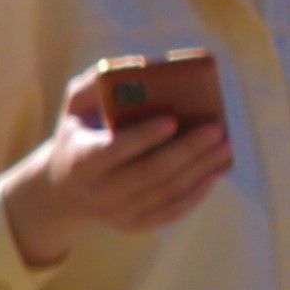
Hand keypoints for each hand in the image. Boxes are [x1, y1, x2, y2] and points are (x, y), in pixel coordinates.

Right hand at [0, 72, 235, 268]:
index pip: (111, 150)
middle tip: (215, 129)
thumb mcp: (75, 107)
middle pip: (148, 173)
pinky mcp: (133, 225)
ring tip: (224, 145)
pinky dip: (196, 194)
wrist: (65, 190)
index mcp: (79, 159)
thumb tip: (135, 65)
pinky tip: (214, 173)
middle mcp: (97, 192)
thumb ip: (96, 82)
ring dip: (199, 169)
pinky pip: (170, 212)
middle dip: (186, 151)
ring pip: (165, 192)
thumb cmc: (80, 134)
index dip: (142, 137)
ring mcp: (115, 213)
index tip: (172, 120)